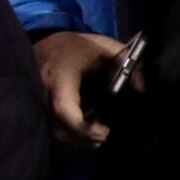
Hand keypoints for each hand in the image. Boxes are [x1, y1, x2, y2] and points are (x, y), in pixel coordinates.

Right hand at [33, 28, 127, 147]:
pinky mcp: (39, 105)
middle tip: (104, 137)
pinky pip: (52, 126)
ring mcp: (38, 100)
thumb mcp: (103, 47)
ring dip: (77, 139)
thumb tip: (141, 88)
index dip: (84, 128)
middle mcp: (44, 92)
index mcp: (59, 78)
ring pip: (54, 132)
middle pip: (59, 129)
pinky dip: (69, 133)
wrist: (45, 39)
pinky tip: (85, 130)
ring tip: (97, 136)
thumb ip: (125, 64)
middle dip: (83, 139)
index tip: (105, 132)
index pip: (64, 110)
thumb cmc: (76, 45)